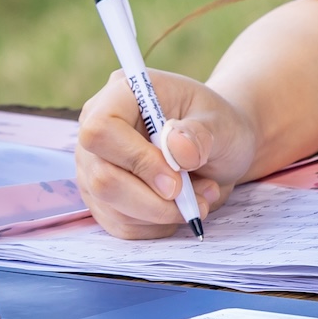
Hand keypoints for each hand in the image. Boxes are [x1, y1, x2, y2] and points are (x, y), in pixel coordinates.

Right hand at [74, 70, 258, 239]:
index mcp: (123, 94)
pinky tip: (180, 207)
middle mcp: (98, 128)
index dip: (136, 159)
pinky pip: (121, 224)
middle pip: (101, 176)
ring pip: (110, 205)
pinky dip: (157, 224)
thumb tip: (177, 149)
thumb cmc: (217, 126)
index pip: (101, 128)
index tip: (176, 180)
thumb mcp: (222, 123)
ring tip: (199, 198)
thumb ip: (200, 133)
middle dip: (151, 198)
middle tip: (194, 199)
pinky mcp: (103, 197)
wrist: (218, 147)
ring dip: (161, 213)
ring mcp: (95, 165)